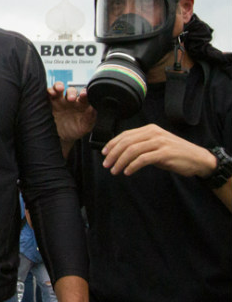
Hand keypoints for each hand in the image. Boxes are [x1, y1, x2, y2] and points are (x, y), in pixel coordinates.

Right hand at [47, 82, 95, 146]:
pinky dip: (49, 91)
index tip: (84, 94)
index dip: (84, 93)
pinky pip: (49, 94)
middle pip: (71, 91)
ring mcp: (60, 101)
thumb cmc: (76, 130)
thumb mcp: (85, 127)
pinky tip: (50, 93)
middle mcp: (71, 101)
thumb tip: (93, 109)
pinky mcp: (51, 103)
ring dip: (59, 86)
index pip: (84, 96)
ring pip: (59, 88)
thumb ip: (90, 118)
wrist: (63, 137)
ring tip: (59, 89)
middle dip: (71, 93)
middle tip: (71, 99)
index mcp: (82, 104)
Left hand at [101, 123, 216, 176]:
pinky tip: (127, 172)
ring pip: (132, 150)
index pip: (125, 135)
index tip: (104, 153)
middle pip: (126, 142)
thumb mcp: (156, 145)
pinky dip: (132, 166)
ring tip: (115, 170)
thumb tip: (120, 152)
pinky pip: (143, 159)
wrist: (198, 159)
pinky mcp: (165, 153)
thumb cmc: (175, 153)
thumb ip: (141, 145)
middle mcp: (154, 133)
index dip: (112, 144)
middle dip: (113, 154)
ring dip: (120, 161)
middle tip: (106, 164)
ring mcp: (160, 142)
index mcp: (150, 129)